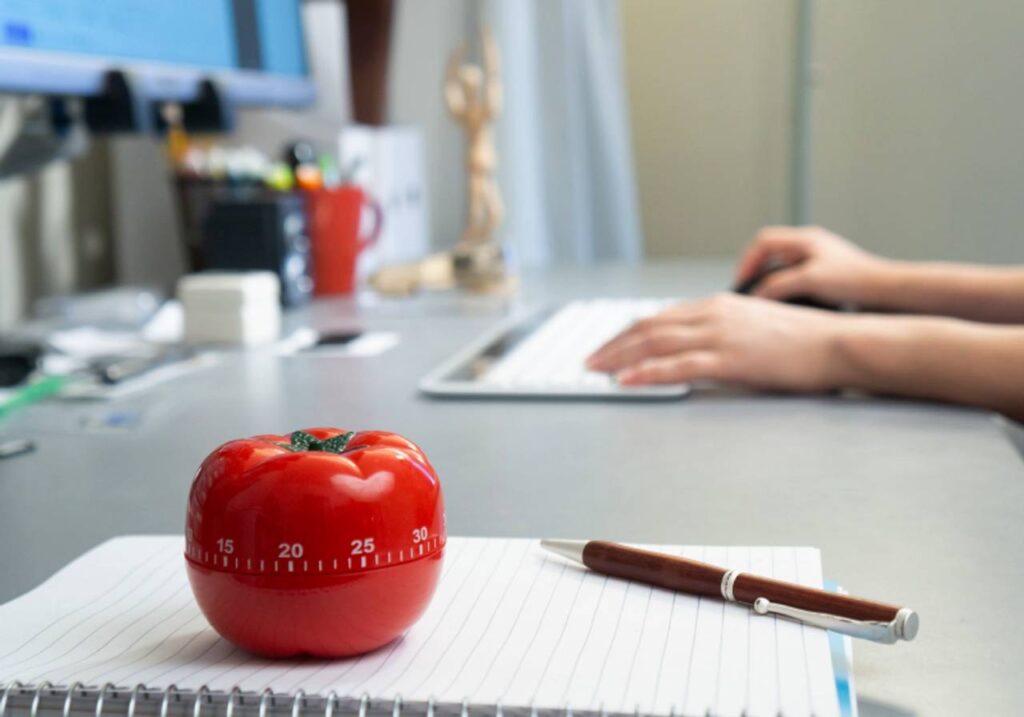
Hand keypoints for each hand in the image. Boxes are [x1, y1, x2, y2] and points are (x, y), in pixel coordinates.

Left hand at [586, 293, 842, 390]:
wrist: (838, 344)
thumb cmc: (805, 341)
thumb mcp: (757, 327)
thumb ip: (725, 332)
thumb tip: (699, 347)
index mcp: (720, 304)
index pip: (662, 316)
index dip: (630, 332)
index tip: (610, 345)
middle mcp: (714, 313)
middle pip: (650, 326)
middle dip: (614, 344)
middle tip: (590, 359)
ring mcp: (721, 335)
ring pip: (655, 343)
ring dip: (619, 357)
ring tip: (596, 369)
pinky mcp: (729, 359)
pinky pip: (677, 366)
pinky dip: (646, 373)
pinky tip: (626, 380)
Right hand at [735, 226, 888, 305]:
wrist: (887, 293)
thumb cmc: (855, 280)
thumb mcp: (810, 280)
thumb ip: (778, 285)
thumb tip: (756, 296)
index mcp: (806, 239)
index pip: (763, 241)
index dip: (747, 261)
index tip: (742, 282)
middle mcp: (810, 246)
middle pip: (770, 254)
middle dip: (755, 272)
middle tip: (748, 292)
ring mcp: (817, 261)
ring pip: (781, 269)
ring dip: (770, 284)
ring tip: (764, 301)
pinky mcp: (824, 277)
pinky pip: (794, 280)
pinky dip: (784, 292)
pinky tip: (787, 307)